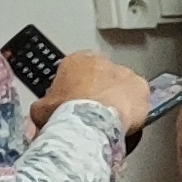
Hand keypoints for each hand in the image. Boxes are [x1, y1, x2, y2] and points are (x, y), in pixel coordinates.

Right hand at [36, 53, 150, 139]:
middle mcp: (101, 61)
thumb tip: (40, 114)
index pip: (78, 72)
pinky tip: (128, 120)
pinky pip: (139, 97)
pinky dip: (135, 108)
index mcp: (75, 61)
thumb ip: (42, 107)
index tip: (77, 103)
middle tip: (95, 113)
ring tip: (111, 119)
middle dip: (99, 92)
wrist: (90, 121)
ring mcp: (123, 72)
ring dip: (118, 99)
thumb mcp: (42, 110)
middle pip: (102, 77)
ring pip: (122, 86)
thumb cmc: (65, 113)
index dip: (78, 90)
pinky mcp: (140, 87)